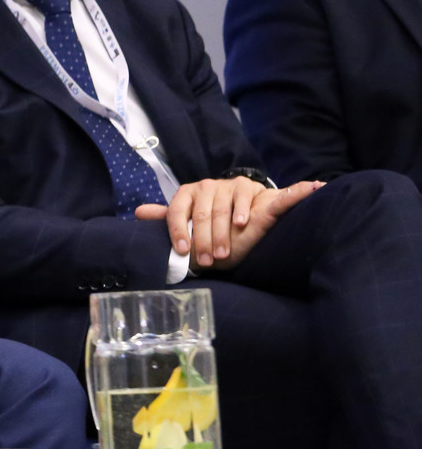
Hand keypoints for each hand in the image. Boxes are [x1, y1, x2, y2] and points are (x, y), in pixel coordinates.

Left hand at [136, 178, 322, 270]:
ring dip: (229, 234)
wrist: (240, 214)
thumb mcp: (189, 223)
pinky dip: (297, 192)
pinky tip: (311, 190)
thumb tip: (139, 213)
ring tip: (228, 253)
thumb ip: (168, 219)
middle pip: (205, 213)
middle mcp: (212, 186)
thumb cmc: (212, 225)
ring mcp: (237, 188)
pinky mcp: (260, 193)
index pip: (178, 209)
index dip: (178, 231)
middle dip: (205, 240)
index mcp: (191, 192)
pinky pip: (278, 195)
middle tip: (208, 262)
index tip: (183, 252)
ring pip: (229, 211)